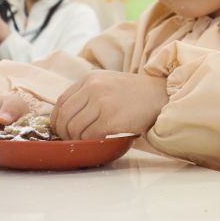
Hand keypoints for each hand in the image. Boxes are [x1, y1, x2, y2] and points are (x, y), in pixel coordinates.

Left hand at [51, 71, 167, 139]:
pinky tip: (103, 139)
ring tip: (91, 140)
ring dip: (79, 139)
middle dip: (65, 133)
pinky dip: (93, 142)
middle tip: (75, 140)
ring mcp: (102, 103)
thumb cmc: (136, 93)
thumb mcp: (109, 83)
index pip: (61, 102)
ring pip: (74, 129)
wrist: (162, 95)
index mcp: (90, 79)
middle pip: (64, 117)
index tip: (62, 130)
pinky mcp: (111, 118)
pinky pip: (90, 136)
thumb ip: (88, 94)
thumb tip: (66, 117)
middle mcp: (93, 88)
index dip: (57, 120)